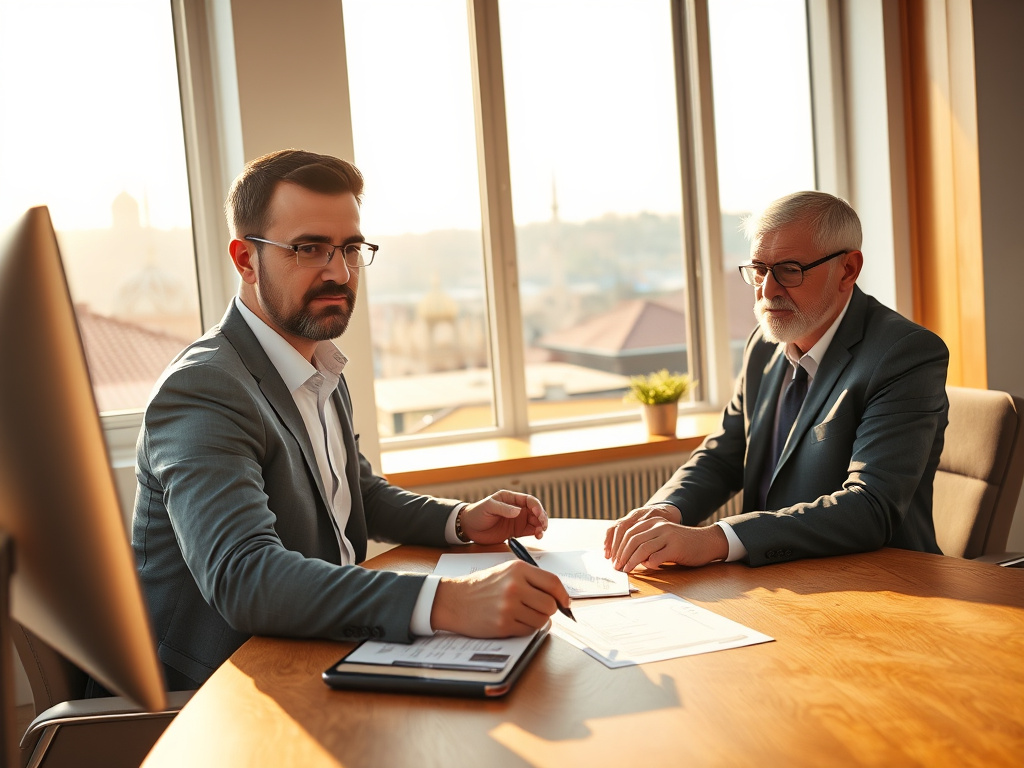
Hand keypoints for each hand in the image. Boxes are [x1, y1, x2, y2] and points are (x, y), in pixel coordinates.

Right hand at [430, 559, 569, 636]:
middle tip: (538, 609)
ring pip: (542, 620)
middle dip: (549, 610)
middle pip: (550, 604)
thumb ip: (531, 580)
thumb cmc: (481, 586)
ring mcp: (509, 606)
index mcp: (518, 569)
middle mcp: (515, 586)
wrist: (453, 600)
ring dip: (537, 620)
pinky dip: (525, 628)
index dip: (563, 595)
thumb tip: (558, 597)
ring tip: (522, 614)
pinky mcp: (503, 625)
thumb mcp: (506, 572)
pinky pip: (528, 631)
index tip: (565, 603)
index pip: (553, 582)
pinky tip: (512, 621)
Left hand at [459, 490, 547, 543]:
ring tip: (540, 532)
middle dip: (542, 517)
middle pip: (535, 511)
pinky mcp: (516, 531)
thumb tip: (518, 511)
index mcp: (511, 499)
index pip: (529, 500)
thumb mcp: (488, 507)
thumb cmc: (477, 513)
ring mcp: (518, 520)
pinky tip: (538, 535)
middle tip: (543, 525)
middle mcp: (517, 508)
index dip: (536, 506)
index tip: (538, 514)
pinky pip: (531, 531)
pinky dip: (537, 533)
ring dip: (541, 526)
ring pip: (535, 521)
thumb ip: (503, 508)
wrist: (469, 528)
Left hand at [605, 509, 727, 571]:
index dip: (618, 546)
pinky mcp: (676, 547)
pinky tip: (649, 567)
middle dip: (622, 555)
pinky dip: (649, 564)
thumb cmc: (683, 543)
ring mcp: (668, 536)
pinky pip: (656, 557)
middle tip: (617, 567)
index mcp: (654, 521)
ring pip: (642, 548)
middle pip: (633, 540)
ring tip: (626, 570)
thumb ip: (647, 542)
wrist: (707, 542)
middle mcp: (659, 526)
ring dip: (631, 561)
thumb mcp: (663, 538)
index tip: (613, 559)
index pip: (629, 532)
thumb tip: (628, 556)